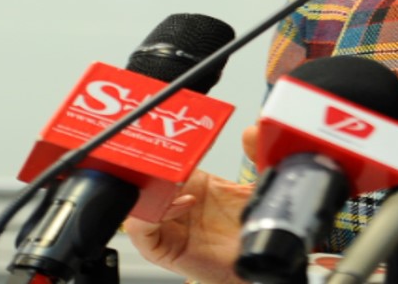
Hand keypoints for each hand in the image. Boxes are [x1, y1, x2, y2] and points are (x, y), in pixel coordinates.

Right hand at [122, 126, 259, 283]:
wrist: (252, 266)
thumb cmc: (248, 231)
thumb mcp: (256, 188)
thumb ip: (258, 158)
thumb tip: (253, 131)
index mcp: (192, 183)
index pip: (168, 158)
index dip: (170, 148)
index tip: (182, 139)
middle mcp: (174, 201)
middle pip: (147, 176)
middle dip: (154, 164)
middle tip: (173, 159)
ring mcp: (165, 223)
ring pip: (138, 200)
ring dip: (152, 187)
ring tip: (177, 183)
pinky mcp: (159, 247)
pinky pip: (140, 227)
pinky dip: (152, 213)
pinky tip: (180, 205)